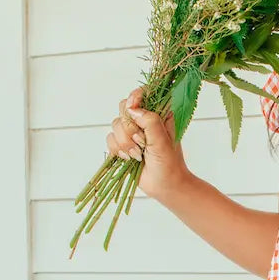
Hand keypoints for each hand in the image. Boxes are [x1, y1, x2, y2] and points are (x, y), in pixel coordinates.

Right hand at [107, 87, 191, 202]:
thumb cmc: (169, 163)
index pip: (143, 93)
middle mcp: (144, 119)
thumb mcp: (162, 140)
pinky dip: (117, 149)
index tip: (133, 107)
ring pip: (115, 124)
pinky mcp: (122, 144)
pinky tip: (129, 158)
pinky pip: (110, 138)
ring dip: (124, 142)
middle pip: (124, 108)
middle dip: (129, 127)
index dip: (135, 97)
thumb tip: (133, 110)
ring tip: (137, 155)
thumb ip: (150, 121)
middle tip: (141, 142)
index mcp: (159, 113)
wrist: (164, 186)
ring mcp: (132, 132)